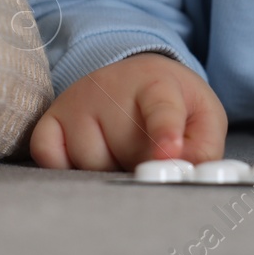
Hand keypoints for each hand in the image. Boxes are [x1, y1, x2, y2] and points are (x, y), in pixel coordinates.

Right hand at [29, 52, 226, 171]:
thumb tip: (183, 176)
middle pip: (127, 152)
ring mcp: (77, 101)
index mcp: (158, 83)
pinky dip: (67, 169)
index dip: (165, 134)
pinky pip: (50, 159)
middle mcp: (110, 87)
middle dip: (140, 166)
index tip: (170, 155)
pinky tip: (90, 156)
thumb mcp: (203, 119)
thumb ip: (203, 150)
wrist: (136, 78)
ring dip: (109, 171)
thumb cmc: (175, 105)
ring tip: (122, 151)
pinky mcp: (51, 119)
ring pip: (89, 164)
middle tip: (151, 152)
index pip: (161, 109)